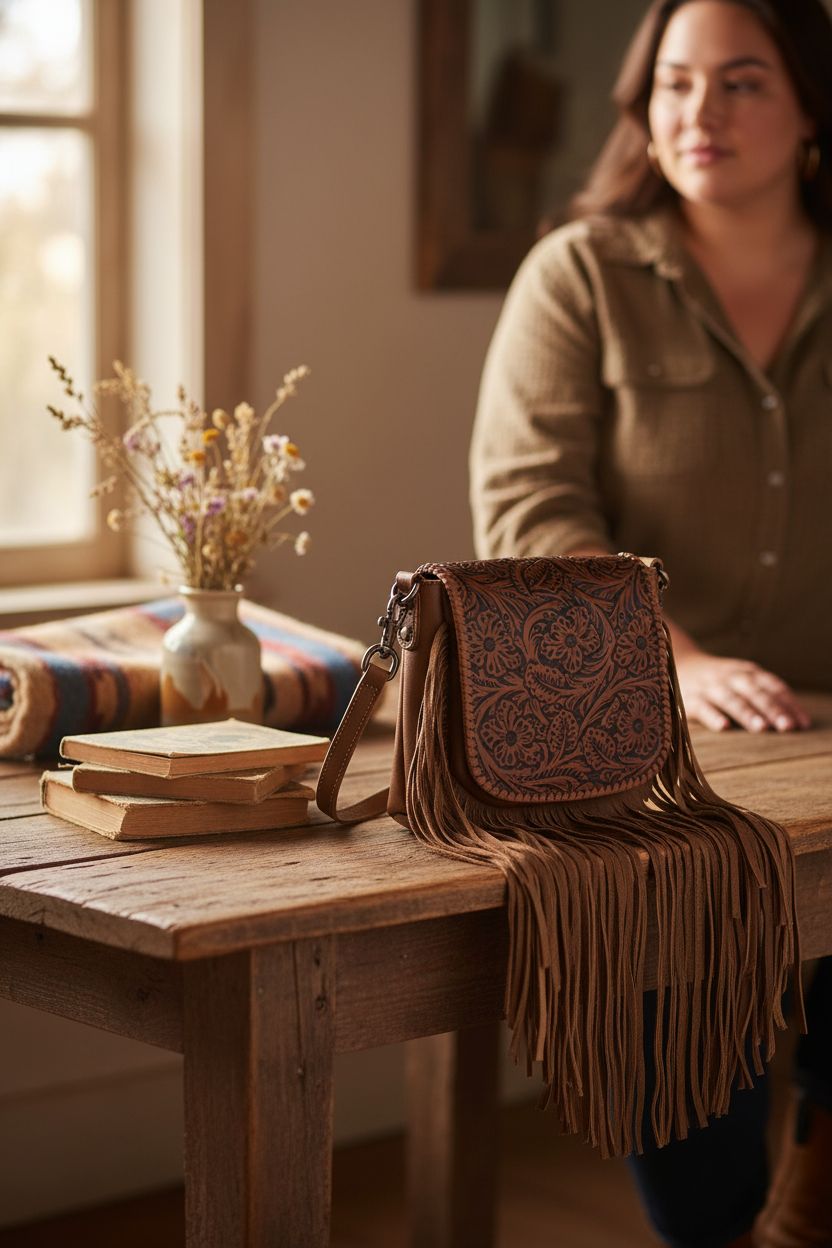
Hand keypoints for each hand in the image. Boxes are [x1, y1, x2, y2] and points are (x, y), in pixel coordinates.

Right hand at [674, 652, 810, 732]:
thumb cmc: (718, 680)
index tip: (802, 724)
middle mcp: (729, 677)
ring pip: (730, 699)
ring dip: (747, 713)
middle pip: (754, 692)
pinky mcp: (689, 699)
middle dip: (771, 709)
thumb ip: (765, 693)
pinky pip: (702, 707)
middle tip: (786, 727)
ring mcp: (709, 687)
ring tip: (761, 728)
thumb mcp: (742, 678)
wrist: (676, 664)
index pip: (772, 686)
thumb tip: (797, 720)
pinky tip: (724, 727)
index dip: (788, 703)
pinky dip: (713, 716)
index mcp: (746, 672)